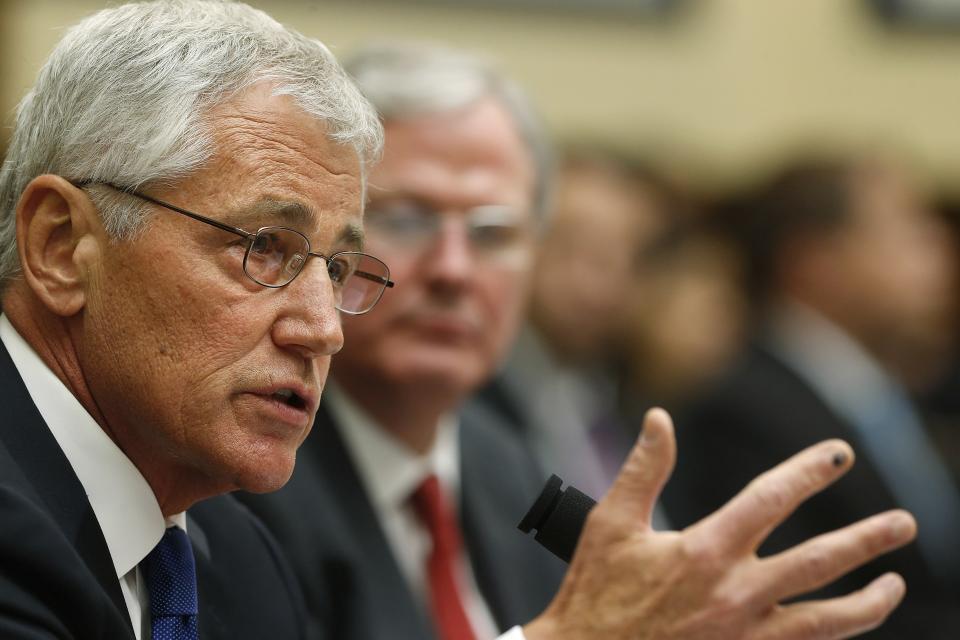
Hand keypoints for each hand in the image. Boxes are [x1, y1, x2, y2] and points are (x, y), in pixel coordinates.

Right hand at [524, 408, 915, 639]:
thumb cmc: (596, 592)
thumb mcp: (610, 523)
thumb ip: (642, 469)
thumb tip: (659, 419)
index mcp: (704, 550)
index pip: (770, 499)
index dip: (808, 471)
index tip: (839, 454)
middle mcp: (735, 593)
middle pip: (818, 561)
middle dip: (866, 539)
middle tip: (904, 523)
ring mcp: (744, 635)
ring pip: (825, 620)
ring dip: (867, 602)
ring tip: (895, 585)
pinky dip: (830, 638)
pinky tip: (845, 627)